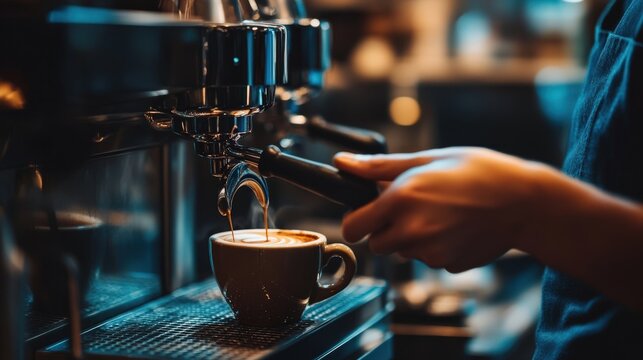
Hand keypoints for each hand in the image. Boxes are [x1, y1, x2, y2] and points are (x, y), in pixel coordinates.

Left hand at [334, 147, 549, 272]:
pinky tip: (455, 228)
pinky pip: (428, 259)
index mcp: (401, 200)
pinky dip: (435, 247)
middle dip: (384, 229)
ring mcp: (431, 252)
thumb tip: (342, 163)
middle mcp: (412, 230)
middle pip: (376, 244)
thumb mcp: (428, 159)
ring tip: (440, 213)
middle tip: (410, 208)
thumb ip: (379, 167)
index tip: (367, 213)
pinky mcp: (448, 266)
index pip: (353, 227)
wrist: (525, 202)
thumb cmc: (478, 171)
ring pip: (403, 252)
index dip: (357, 220)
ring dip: (411, 238)